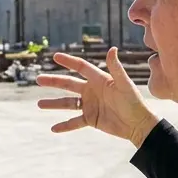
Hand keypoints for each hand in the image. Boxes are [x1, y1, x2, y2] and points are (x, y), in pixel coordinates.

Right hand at [37, 47, 157, 147]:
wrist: (139, 124)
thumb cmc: (134, 102)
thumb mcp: (125, 85)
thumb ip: (116, 68)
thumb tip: (112, 49)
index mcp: (99, 80)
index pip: (81, 68)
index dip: (68, 62)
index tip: (55, 57)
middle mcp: (92, 91)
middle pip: (69, 84)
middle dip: (53, 82)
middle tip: (38, 79)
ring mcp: (90, 105)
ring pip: (68, 103)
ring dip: (53, 104)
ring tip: (39, 104)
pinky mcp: (91, 119)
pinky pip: (74, 122)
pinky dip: (64, 125)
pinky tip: (53, 128)